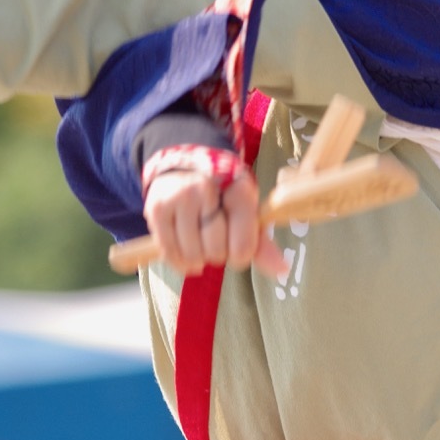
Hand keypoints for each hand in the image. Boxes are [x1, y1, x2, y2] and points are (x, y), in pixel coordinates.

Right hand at [143, 167, 286, 277]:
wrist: (187, 169)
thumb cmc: (224, 198)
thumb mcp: (247, 214)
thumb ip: (263, 245)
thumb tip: (282, 270)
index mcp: (239, 190)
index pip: (243, 245)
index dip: (240, 255)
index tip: (237, 246)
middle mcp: (208, 189)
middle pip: (216, 252)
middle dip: (217, 254)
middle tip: (215, 239)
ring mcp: (179, 197)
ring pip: (192, 255)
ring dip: (198, 259)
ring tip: (200, 241)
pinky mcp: (157, 209)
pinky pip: (169, 253)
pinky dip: (179, 261)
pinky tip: (185, 249)